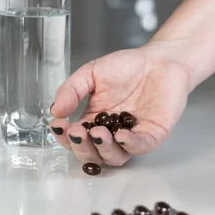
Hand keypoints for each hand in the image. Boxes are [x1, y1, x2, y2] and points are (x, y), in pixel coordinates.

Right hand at [50, 42, 191, 166]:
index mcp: (94, 120)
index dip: (65, 136)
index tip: (58, 125)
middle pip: (92, 153)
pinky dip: (130, 145)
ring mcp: (133, 135)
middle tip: (76, 132)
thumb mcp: (90, 73)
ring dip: (103, 149)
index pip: (76, 137)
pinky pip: (141, 147)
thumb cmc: (128, 66)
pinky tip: (120, 136)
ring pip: (115, 157)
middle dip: (81, 147)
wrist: (160, 58)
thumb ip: (72, 90)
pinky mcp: (154, 134)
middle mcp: (111, 132)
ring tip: (97, 134)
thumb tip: (55, 110)